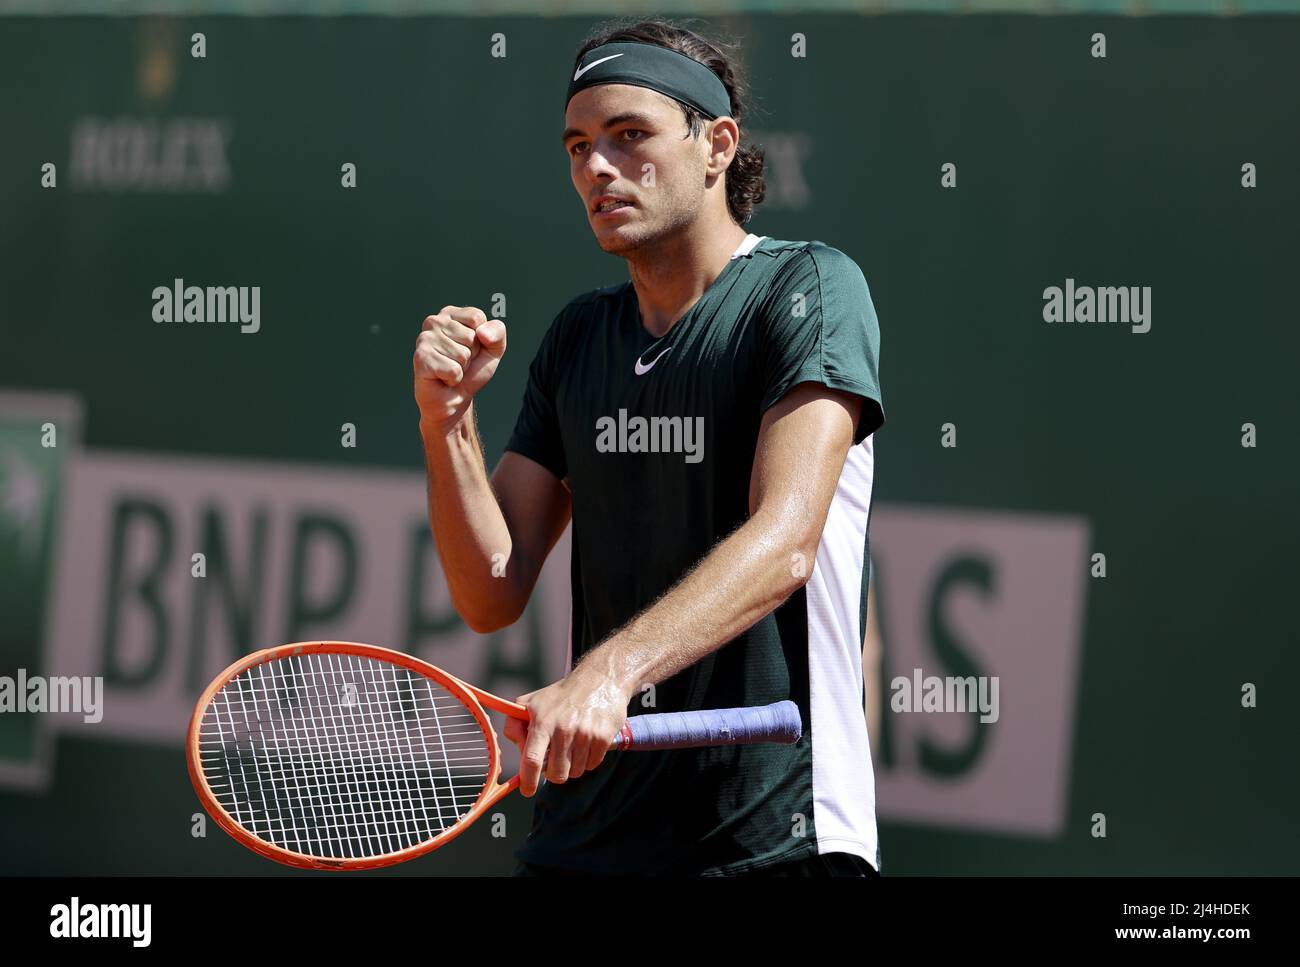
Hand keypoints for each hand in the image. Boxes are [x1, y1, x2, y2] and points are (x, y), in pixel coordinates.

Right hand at [413, 305, 506, 433]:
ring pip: (462, 354)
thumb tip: (482, 333)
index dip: (481, 339)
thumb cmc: (471, 371)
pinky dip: (454, 379)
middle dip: (471, 355)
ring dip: (462, 368)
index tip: (471, 349)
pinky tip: (443, 378)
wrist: (455, 398)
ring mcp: (424, 339)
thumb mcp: (493, 349)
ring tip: (450, 370)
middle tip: (460, 363)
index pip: (477, 318)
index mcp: (450, 314)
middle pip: (470, 337)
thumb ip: (498, 332)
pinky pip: (453, 370)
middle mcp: (434, 322)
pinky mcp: (420, 358)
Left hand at [503, 667, 633, 797]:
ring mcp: (585, 734)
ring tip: (572, 746)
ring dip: (572, 766)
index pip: (532, 759)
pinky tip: (586, 742)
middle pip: (556, 773)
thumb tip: (518, 751)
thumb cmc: (561, 695)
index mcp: (543, 721)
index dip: (528, 781)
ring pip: (575, 772)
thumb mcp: (531, 702)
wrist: (599, 679)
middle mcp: (564, 729)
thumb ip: (515, 726)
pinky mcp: (603, 738)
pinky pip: (591, 765)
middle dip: (553, 773)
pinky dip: (587, 760)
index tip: (527, 791)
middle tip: (555, 760)